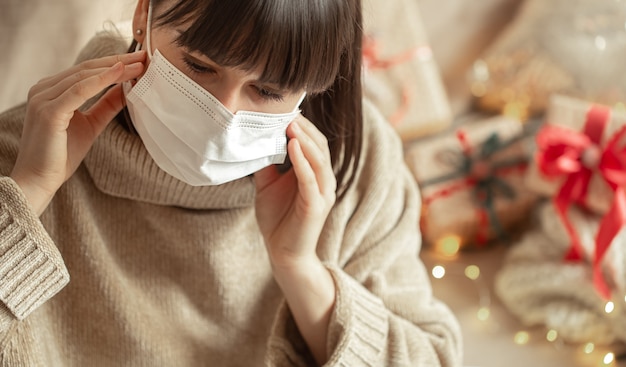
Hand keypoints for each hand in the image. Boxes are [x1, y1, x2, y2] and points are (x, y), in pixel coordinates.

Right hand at [10, 51, 145, 214]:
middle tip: (144, 56)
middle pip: (87, 68)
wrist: (39, 180)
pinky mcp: (48, 111)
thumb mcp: (91, 124)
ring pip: (84, 76)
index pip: (87, 70)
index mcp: (52, 90)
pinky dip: (100, 80)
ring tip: (138, 65)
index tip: (139, 59)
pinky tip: (119, 74)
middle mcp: (44, 89)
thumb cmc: (61, 155)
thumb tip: (126, 87)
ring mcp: (43, 98)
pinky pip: (79, 91)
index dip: (114, 63)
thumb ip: (106, 105)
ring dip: (114, 69)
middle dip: (118, 61)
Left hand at [254, 115, 336, 364]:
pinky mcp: (316, 206)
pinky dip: (302, 161)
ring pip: (319, 159)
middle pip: (319, 146)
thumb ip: (266, 164)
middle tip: (287, 110)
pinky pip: (311, 179)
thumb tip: (254, 140)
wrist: (283, 254)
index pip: (313, 143)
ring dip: (305, 139)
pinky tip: (292, 145)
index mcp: (314, 175)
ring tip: (290, 123)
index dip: (301, 126)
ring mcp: (322, 194)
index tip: (283, 110)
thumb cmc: (278, 220)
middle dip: (304, 127)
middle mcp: (323, 181)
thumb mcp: (268, 186)